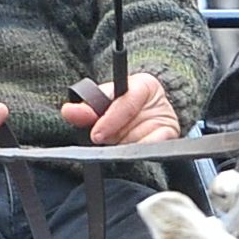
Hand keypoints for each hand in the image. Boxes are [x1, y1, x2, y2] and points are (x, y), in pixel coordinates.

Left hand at [62, 72, 179, 145]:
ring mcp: (167, 120)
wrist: (147, 109)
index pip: (127, 103)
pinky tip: (129, 152)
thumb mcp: (103, 100)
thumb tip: (67, 111)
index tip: (95, 135)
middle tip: (100, 139)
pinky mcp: (170, 137)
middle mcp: (158, 101)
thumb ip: (87, 107)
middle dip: (112, 136)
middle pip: (131, 127)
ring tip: (117, 140)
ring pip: (137, 142)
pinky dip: (136, 154)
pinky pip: (151, 151)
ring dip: (121, 146)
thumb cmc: (121, 102)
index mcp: (143, 85)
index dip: (110, 120)